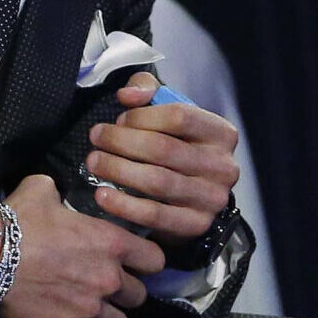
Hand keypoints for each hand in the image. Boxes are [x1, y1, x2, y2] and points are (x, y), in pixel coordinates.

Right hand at [0, 175, 163, 317]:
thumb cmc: (17, 220)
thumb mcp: (41, 189)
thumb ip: (60, 191)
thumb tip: (56, 192)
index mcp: (111, 243)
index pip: (155, 260)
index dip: (145, 262)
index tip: (133, 263)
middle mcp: (108, 278)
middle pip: (139, 296)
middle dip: (124, 292)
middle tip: (103, 286)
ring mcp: (90, 309)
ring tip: (88, 311)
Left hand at [83, 72, 240, 243]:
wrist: (191, 198)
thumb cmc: (176, 146)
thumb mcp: (167, 112)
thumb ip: (148, 91)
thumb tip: (128, 95)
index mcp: (221, 133)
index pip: (179, 116)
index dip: (142, 116)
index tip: (119, 120)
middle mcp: (223, 166)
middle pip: (164, 149)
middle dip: (122, 141)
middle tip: (95, 138)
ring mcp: (212, 199)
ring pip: (158, 181)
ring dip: (118, 170)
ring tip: (93, 162)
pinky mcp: (196, 225)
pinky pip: (155, 214)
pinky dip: (124, 205)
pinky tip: (102, 195)